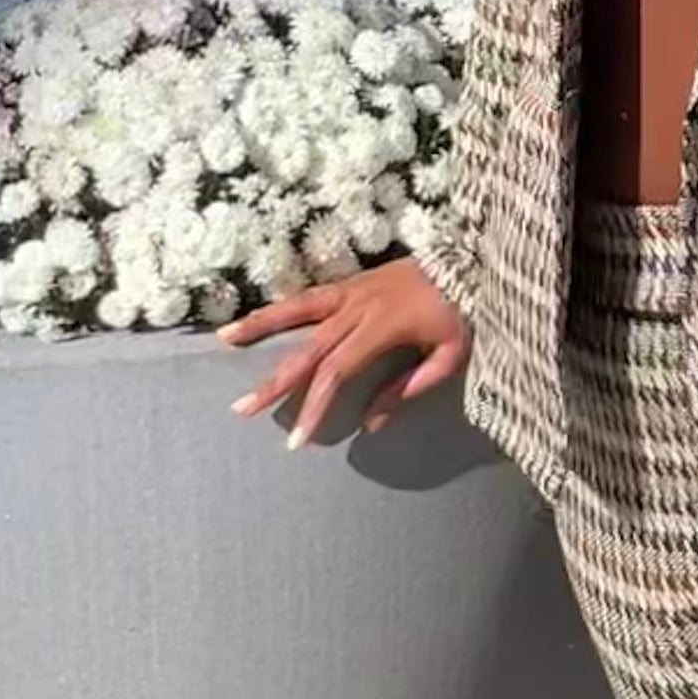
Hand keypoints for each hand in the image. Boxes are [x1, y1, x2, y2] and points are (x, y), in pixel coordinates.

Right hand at [216, 255, 469, 448]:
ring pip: (297, 309)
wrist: (472, 259)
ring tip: (224, 340)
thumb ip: (407, 389)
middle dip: (274, 382)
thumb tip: (369, 424)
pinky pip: (309, 295)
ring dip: (260, 325)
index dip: (313, 405)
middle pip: (308, 348)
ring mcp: (352, 290)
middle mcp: (358, 306)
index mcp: (382, 326)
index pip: (336, 371)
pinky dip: (280, 306)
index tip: (296, 439)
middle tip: (242, 409)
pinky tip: (258, 317)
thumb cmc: (464, 312)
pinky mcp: (352, 281)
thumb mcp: (447, 357)